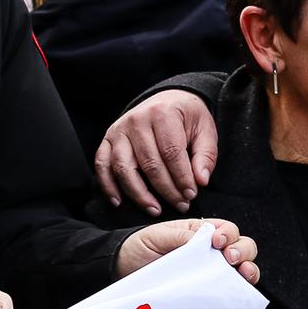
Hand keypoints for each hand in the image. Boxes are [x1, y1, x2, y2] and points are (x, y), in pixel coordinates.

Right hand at [94, 90, 219, 215]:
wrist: (167, 99)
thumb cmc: (187, 118)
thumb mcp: (205, 130)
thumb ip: (205, 156)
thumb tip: (200, 181)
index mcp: (163, 113)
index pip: (171, 153)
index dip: (182, 178)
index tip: (191, 195)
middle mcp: (136, 120)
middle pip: (149, 163)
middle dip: (166, 189)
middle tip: (180, 205)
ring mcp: (119, 130)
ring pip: (124, 168)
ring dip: (138, 193)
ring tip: (154, 209)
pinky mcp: (108, 139)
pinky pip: (102, 165)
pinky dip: (108, 185)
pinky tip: (119, 202)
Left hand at [115, 218, 258, 284]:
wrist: (121, 270)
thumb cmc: (139, 247)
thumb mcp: (159, 235)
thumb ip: (182, 235)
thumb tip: (206, 238)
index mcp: (201, 233)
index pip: (227, 229)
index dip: (228, 234)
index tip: (217, 242)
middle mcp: (211, 252)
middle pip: (242, 246)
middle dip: (242, 250)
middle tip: (229, 258)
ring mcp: (211, 272)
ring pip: (243, 267)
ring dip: (249, 268)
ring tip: (242, 273)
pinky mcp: (207, 291)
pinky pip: (231, 290)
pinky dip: (241, 289)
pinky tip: (239, 289)